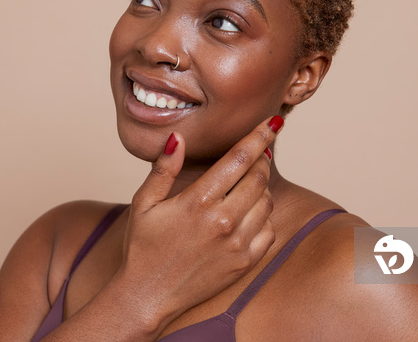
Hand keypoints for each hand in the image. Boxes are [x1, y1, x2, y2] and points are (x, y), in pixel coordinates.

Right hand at [118, 116, 282, 324]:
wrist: (148, 295)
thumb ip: (163, 169)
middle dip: (261, 158)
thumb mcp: (144, 203)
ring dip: (261, 187)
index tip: (274, 122)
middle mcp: (222, 221)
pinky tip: (247, 213)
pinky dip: (264, 216)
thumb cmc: (143, 246)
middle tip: (255, 153)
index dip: (259, 136)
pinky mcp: (245, 262)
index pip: (239, 159)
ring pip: (266, 201)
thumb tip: (178, 138)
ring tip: (245, 185)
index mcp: (198, 201)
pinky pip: (269, 230)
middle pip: (259, 177)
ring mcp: (237, 244)